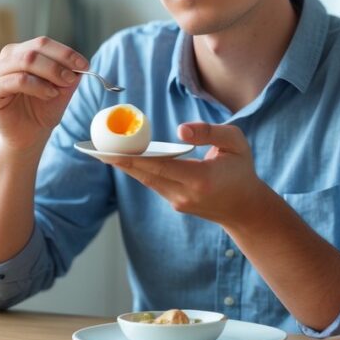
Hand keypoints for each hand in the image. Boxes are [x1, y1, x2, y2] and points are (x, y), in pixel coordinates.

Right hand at [0, 36, 87, 151]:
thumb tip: (80, 63)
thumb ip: (69, 73)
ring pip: (26, 60)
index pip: (43, 43)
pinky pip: (16, 80)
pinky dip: (37, 86)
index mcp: (23, 51)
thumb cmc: (43, 110)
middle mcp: (7, 57)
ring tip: (59, 89)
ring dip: (50, 73)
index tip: (84, 65)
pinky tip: (49, 95)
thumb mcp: (62, 88)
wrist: (30, 135)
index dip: (66, 52)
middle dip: (59, 63)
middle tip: (72, 79)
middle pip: (35, 49)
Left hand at [106, 122, 275, 228]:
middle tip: (94, 148)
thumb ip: (209, 132)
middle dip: (119, 161)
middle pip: (145, 175)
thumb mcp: (236, 143)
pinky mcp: (175, 203)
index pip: (159, 166)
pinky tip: (123, 157)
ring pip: (146, 180)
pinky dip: (138, 169)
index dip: (133, 157)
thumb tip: (179, 130)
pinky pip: (153, 183)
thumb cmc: (241, 170)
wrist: (245, 209)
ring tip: (102, 150)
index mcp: (200, 179)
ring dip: (125, 165)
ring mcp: (178, 202)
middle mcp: (184, 194)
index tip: (110, 150)